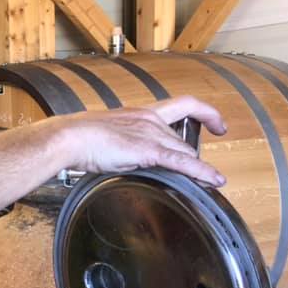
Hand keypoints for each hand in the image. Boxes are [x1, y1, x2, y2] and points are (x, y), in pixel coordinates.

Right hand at [55, 95, 227, 185]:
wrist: (70, 137)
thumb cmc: (78, 137)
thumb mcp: (107, 135)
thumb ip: (121, 142)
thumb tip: (121, 155)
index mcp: (142, 113)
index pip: (183, 105)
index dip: (205, 112)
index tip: (218, 123)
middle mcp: (151, 120)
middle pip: (183, 139)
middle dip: (190, 157)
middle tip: (195, 172)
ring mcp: (152, 135)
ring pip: (185, 152)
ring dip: (196, 168)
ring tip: (208, 182)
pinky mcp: (149, 151)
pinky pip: (183, 162)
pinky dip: (202, 172)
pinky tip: (215, 180)